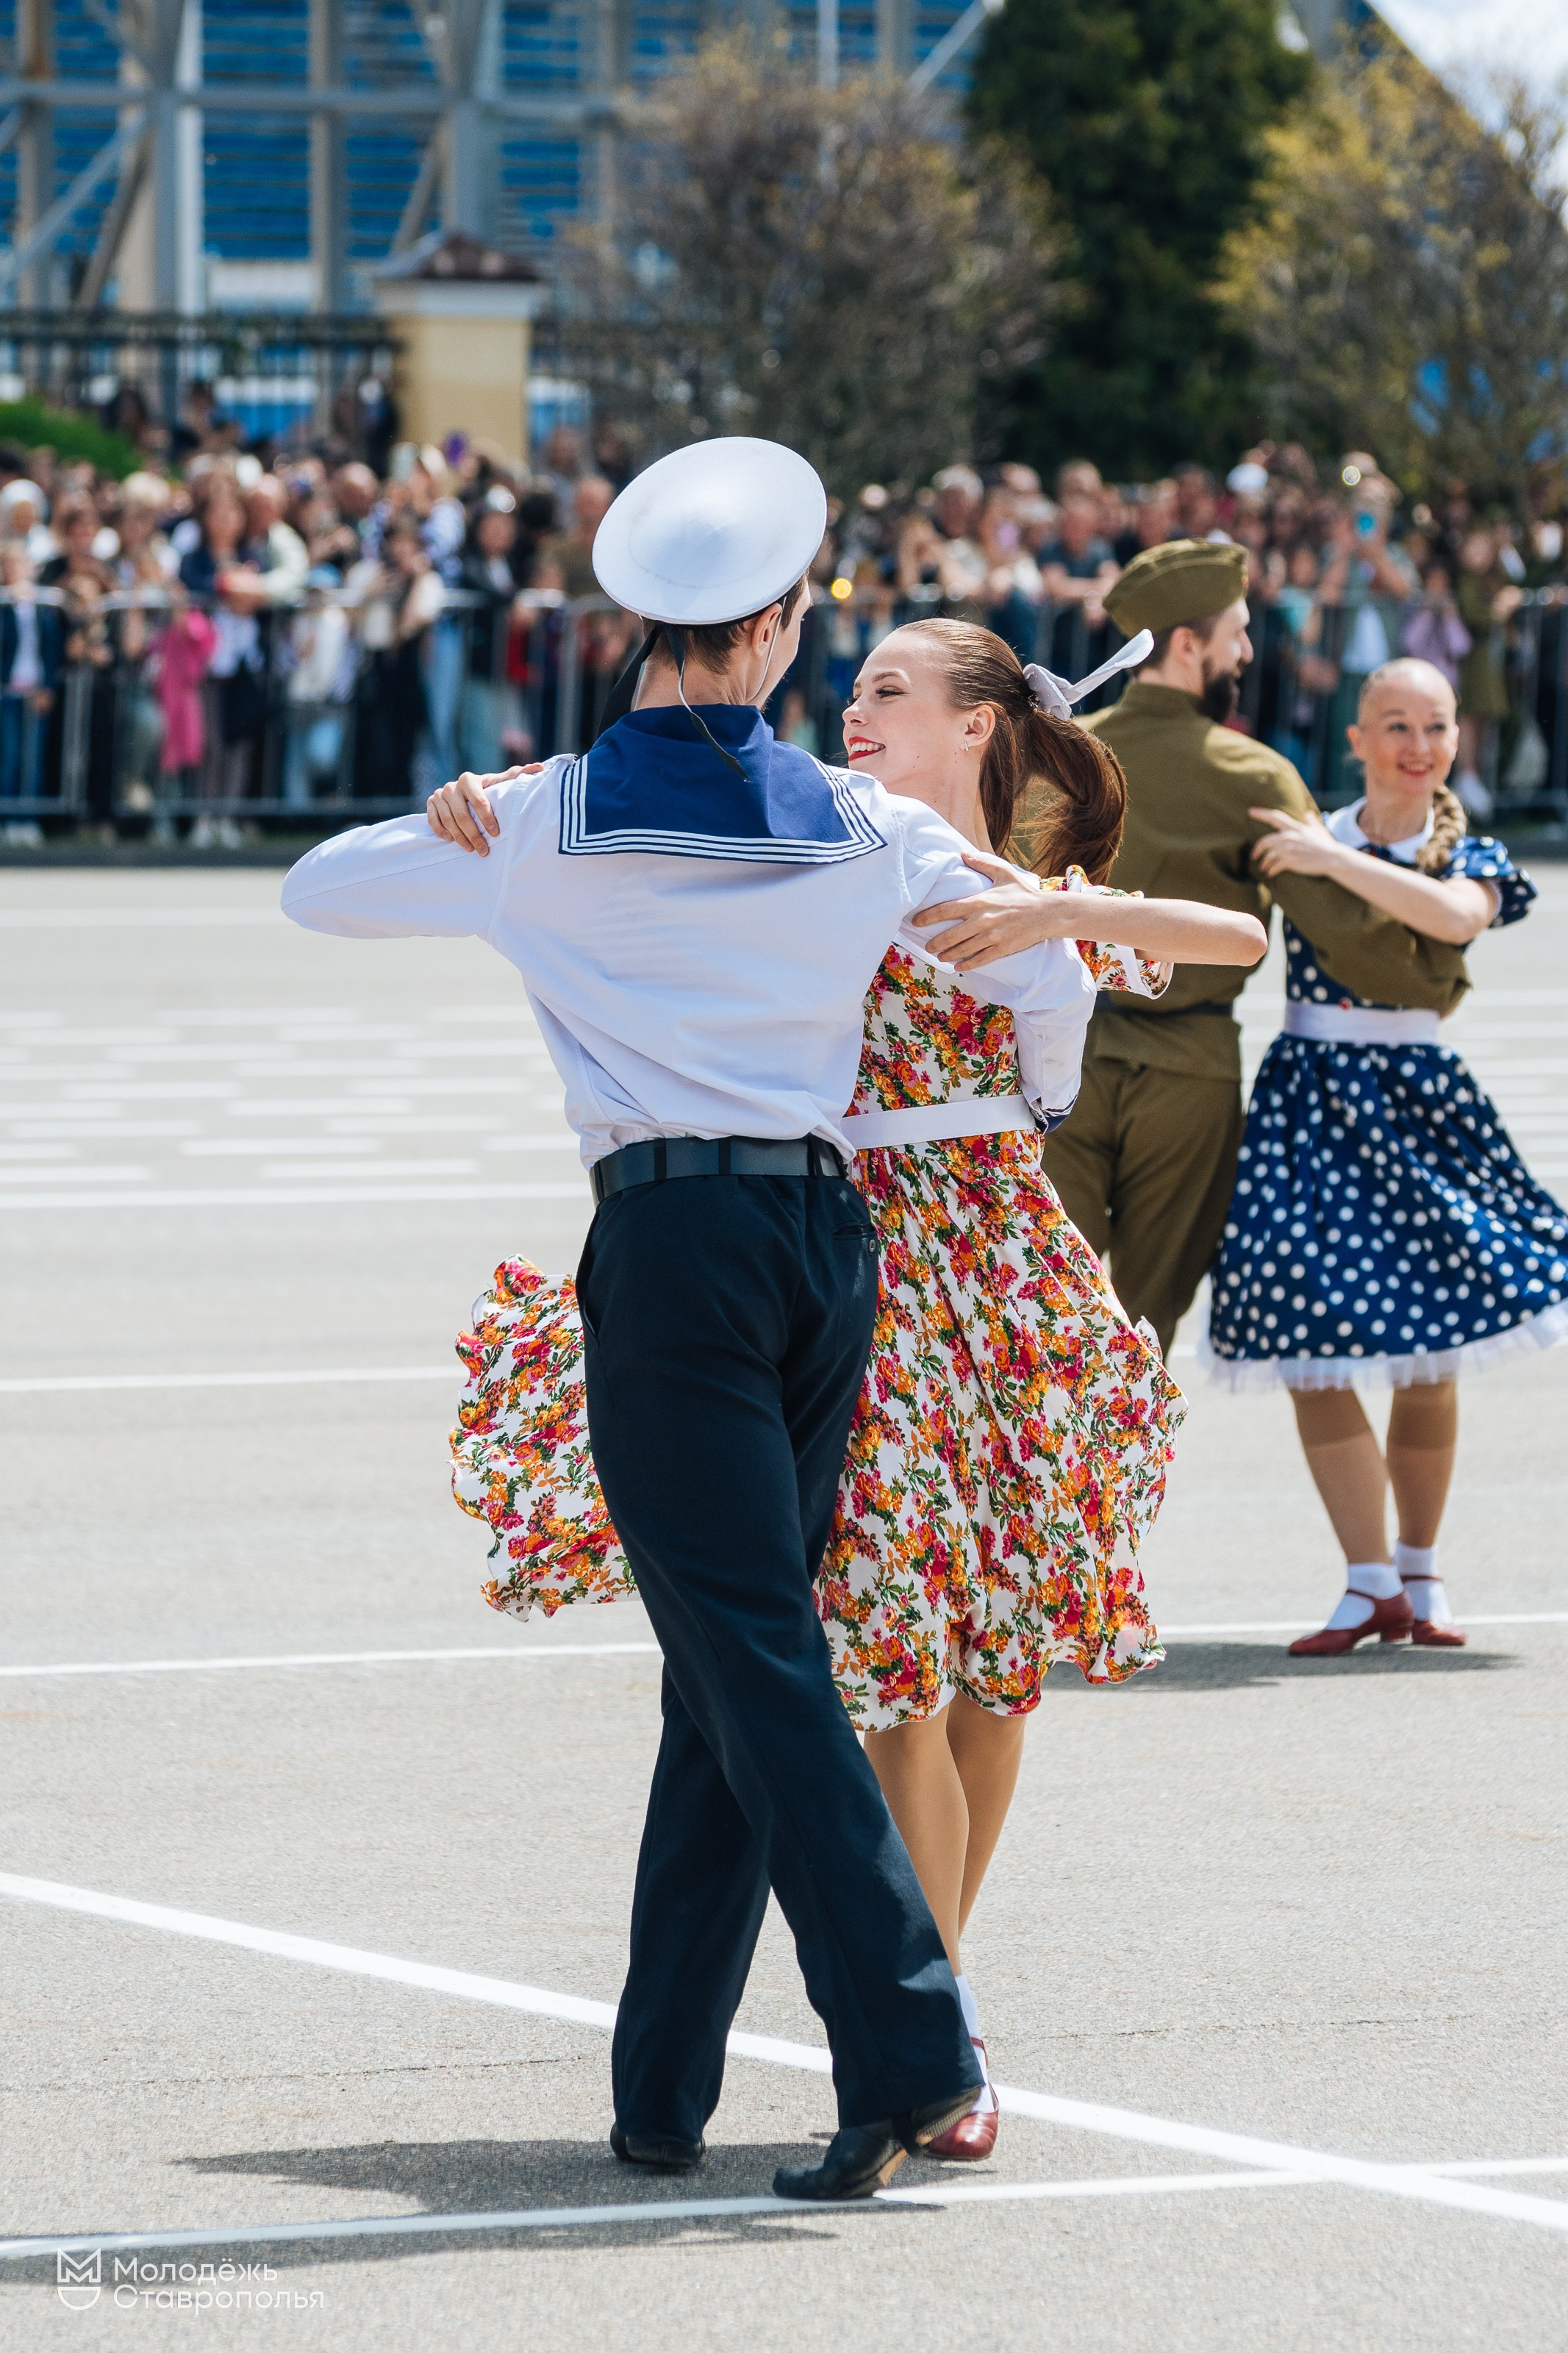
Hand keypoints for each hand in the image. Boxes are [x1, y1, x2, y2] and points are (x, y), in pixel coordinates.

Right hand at [426, 764, 535, 853]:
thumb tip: (541, 767)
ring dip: (460, 838)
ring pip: (448, 821)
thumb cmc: (487, 789)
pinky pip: (433, 821)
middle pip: (462, 815)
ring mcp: (439, 795)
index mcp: (469, 779)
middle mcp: (451, 786)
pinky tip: (452, 841)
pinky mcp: (430, 803)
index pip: (478, 801)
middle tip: (484, 850)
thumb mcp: (500, 782)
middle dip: (474, 835)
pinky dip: (442, 832)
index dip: (487, 818)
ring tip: (472, 850)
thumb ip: (517, 776)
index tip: (496, 833)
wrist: (463, 790)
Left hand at [913, 850, 1084, 967]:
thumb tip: (962, 853)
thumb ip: (982, 862)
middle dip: (935, 942)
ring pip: (962, 949)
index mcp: (980, 901)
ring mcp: (992, 936)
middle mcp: (982, 920)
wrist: (1047, 913)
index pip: (946, 910)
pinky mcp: (1001, 949)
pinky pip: (979, 960)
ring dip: (947, 954)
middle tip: (927, 946)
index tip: (916, 921)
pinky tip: (957, 966)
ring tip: (939, 956)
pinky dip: (966, 964)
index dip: (928, 917)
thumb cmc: (1024, 892)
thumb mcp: (1004, 873)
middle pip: (950, 935)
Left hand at [1248, 806, 1345, 879]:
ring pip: (1268, 856)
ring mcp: (1288, 849)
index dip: (1261, 813)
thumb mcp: (1319, 830)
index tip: (1250, 812)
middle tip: (1253, 855)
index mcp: (1295, 827)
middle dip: (1257, 849)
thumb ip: (1311, 821)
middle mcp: (1289, 836)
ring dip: (1264, 863)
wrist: (1333, 859)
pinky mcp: (1290, 861)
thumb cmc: (1326, 845)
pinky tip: (1270, 874)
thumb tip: (1308, 813)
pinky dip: (1270, 871)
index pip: (1275, 817)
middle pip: (1265, 841)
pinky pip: (1274, 866)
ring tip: (1263, 868)